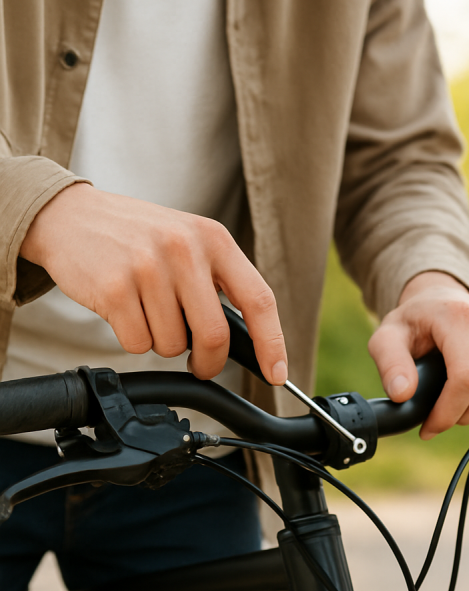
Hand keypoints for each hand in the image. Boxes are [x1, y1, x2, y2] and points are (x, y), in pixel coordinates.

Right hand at [19, 184, 287, 382]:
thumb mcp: (187, 240)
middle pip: (214, 336)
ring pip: (172, 345)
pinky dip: (132, 339)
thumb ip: (218, 282)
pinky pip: (137, 343)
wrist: (70, 216)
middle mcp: (184, 248)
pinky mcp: (114, 288)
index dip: (272, 344)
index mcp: (213, 238)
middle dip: (208, 362)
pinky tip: (123, 310)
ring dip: (161, 342)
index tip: (276, 374)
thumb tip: (249, 342)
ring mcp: (148, 267)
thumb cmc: (137, 238)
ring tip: (146, 310)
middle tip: (199, 363)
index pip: (258, 299)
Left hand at [368, 272, 468, 437]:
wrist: (441, 301)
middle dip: (459, 416)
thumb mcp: (387, 338)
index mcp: (460, 316)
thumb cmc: (414, 323)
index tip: (429, 427)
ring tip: (455, 398)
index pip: (466, 379)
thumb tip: (402, 394)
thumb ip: (390, 365)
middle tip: (438, 413)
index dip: (447, 413)